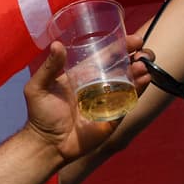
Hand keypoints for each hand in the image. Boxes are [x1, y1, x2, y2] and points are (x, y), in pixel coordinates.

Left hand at [22, 37, 150, 162]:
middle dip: (137, 57)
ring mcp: (108, 101)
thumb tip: (56, 44)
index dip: (121, 47)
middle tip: (143, 51)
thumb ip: (49, 67)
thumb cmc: (40, 114)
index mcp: (84, 75)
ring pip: (130, 82)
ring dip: (140, 71)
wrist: (46, 143)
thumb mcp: (38, 87)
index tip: (135, 39)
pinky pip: (130, 101)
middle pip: (124, 67)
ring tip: (143, 64)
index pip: (106, 56)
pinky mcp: (114, 117)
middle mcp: (99, 86)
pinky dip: (139, 90)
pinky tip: (144, 79)